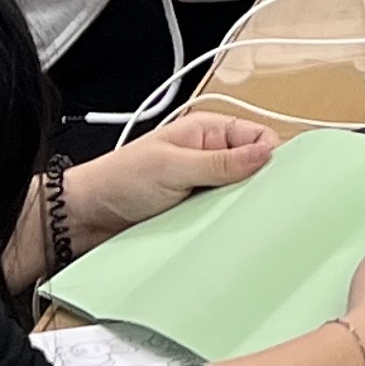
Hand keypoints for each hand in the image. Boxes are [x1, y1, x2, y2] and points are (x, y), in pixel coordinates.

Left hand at [67, 109, 273, 245]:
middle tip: (261, 206)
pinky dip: (223, 225)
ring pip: (238, 197)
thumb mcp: (173, 167)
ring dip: (237, 209)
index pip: (258, 137)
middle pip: (253, 169)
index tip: (280, 180)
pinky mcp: (194, 212)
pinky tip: (225, 234)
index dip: (272, 156)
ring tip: (238, 221)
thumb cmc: (119, 180)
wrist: (84, 217)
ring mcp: (201, 186)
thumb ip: (221, 163)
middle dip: (257, 187)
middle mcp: (208, 157)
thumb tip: (265, 154)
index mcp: (206, 132)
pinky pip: (221, 218)